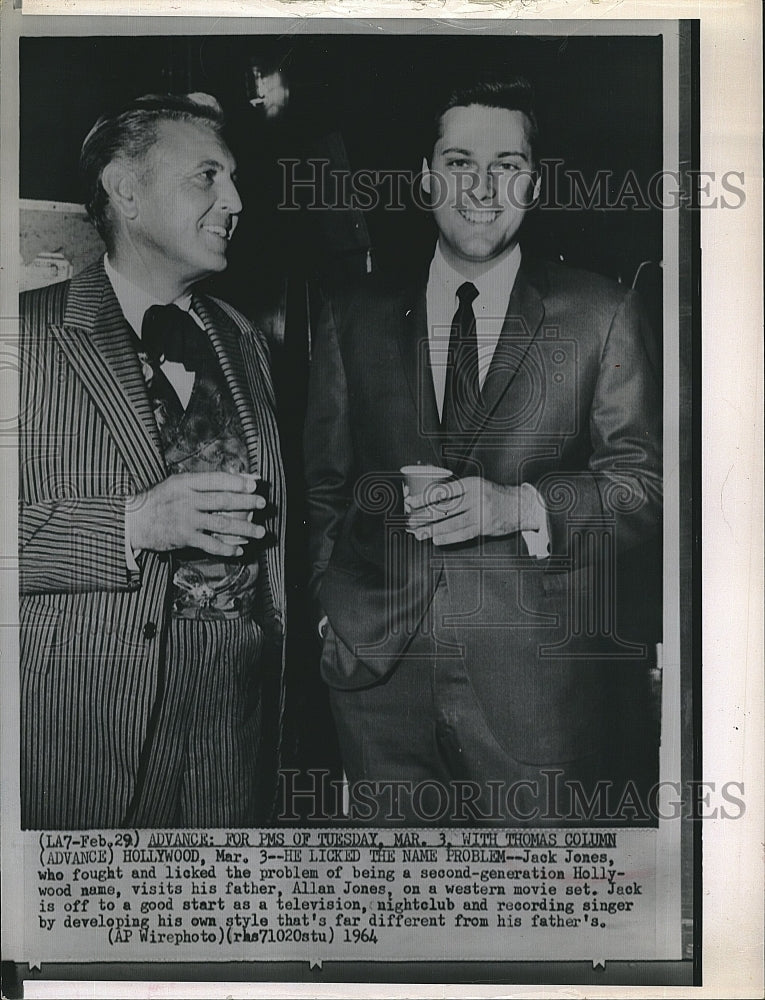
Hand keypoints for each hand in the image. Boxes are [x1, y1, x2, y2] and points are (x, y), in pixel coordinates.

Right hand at [126, 472, 266, 557]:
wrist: (134, 520)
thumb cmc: (160, 500)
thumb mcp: (177, 484)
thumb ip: (202, 483)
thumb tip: (234, 479)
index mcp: (186, 483)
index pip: (216, 480)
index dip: (237, 481)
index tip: (254, 483)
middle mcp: (187, 500)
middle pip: (222, 501)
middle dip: (246, 502)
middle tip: (263, 503)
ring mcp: (186, 520)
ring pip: (221, 524)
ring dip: (244, 528)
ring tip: (260, 532)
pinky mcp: (185, 538)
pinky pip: (211, 544)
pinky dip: (227, 548)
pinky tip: (239, 550)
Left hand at [406, 476, 534, 545]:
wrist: (520, 505)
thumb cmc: (494, 495)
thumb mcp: (477, 485)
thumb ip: (458, 491)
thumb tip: (431, 499)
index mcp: (471, 483)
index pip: (443, 491)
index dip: (424, 498)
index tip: (410, 503)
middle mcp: (476, 497)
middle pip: (445, 508)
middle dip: (425, 516)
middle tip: (410, 521)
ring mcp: (481, 513)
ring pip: (452, 522)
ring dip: (433, 529)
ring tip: (419, 533)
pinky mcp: (485, 527)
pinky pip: (463, 534)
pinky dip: (448, 537)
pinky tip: (436, 538)